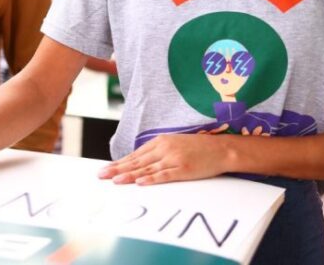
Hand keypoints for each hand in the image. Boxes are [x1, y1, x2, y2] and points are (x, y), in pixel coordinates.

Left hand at [96, 133, 232, 184]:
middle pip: (137, 161)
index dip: (119, 163)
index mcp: (160, 141)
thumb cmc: (198, 148)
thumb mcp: (175, 144)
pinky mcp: (184, 169)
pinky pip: (165, 175)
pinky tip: (141, 182)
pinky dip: (152, 179)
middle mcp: (164, 148)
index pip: (135, 155)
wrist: (222, 148)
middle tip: (101, 175)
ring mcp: (174, 159)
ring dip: (129, 175)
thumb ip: (158, 151)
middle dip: (117, 169)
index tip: (106, 169)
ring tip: (115, 181)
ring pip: (147, 168)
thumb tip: (140, 163)